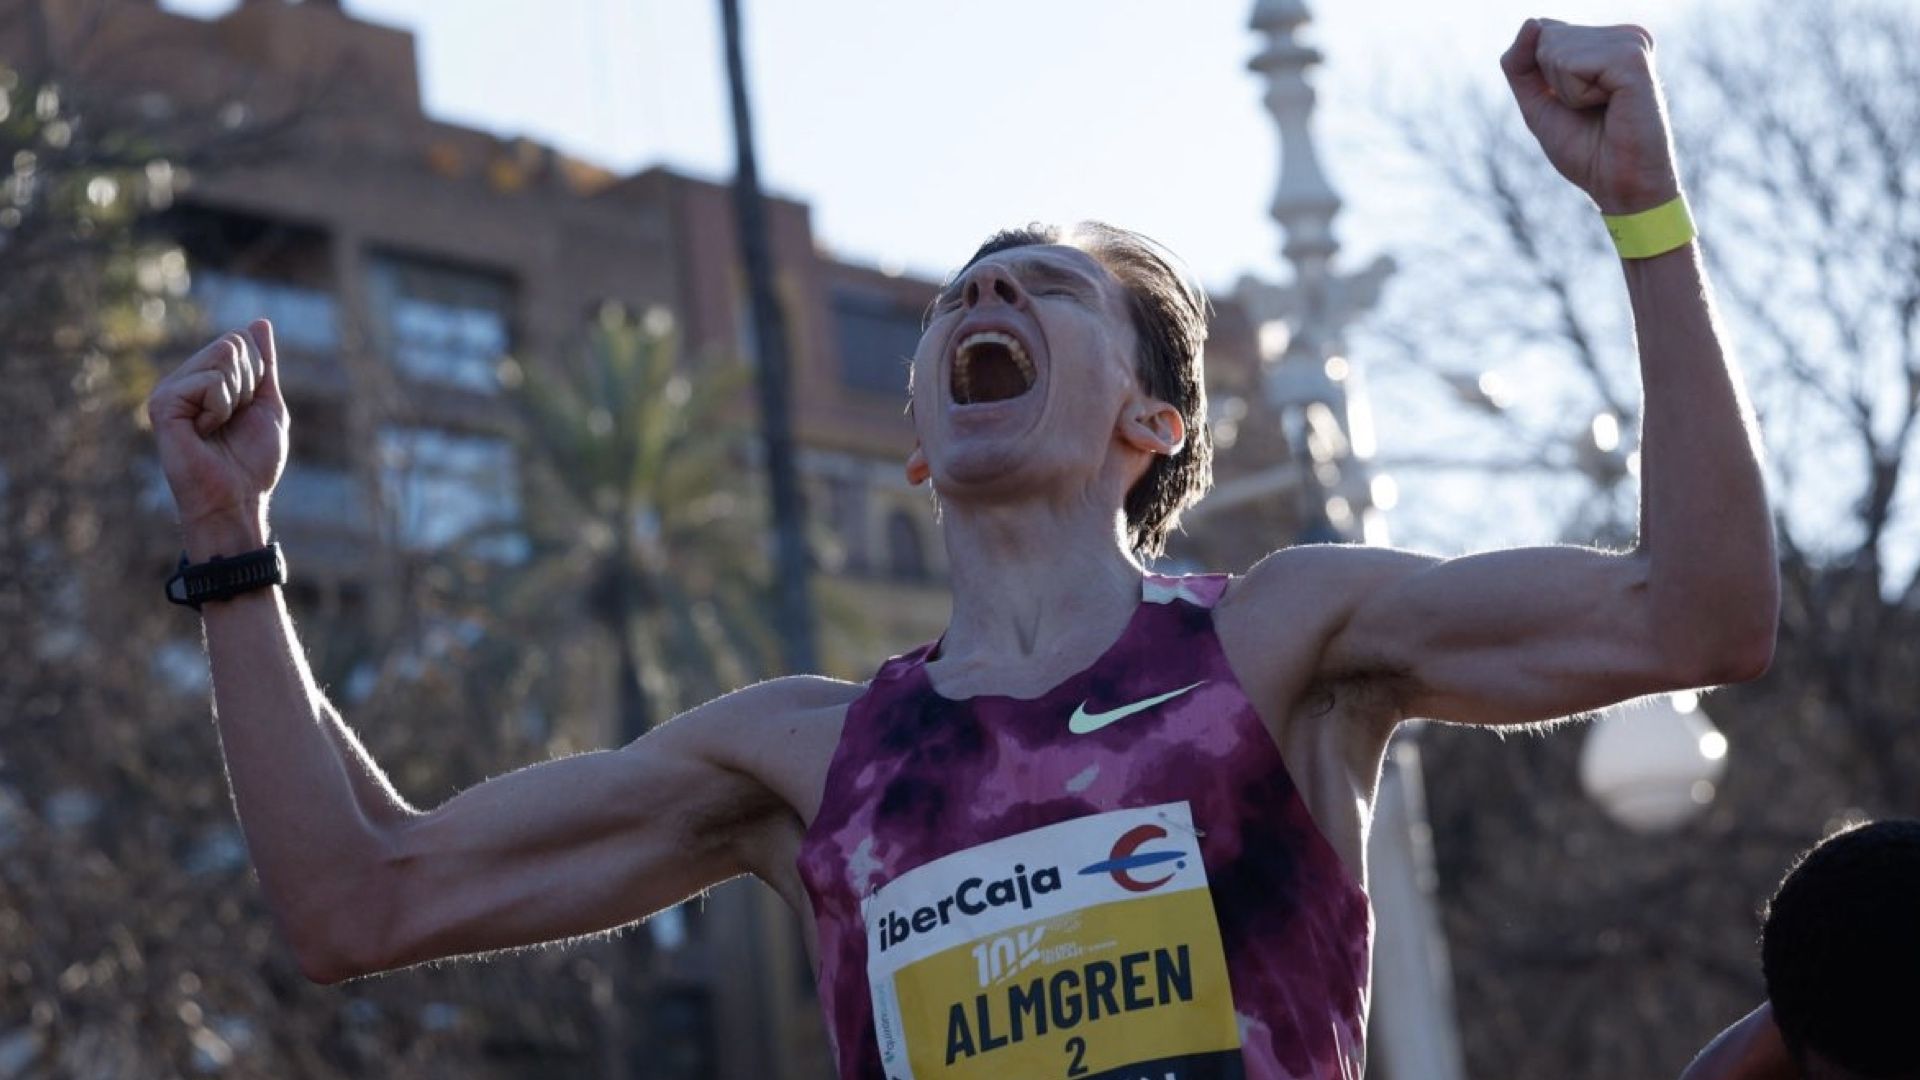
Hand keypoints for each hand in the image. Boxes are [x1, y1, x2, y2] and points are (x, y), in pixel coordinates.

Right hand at [147, 320, 288, 556]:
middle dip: (248, 383)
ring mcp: (169, 390)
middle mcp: (183, 380)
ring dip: (235, 397)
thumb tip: (258, 323)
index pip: (242, 341)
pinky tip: (204, 431)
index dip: (258, 375)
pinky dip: (220, 408)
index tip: (246, 410)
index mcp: (205, 378)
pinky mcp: (161, 403)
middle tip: (232, 420)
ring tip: (217, 426)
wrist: (237, 499)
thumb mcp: (267, 404)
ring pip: (223, 356)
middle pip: (233, 343)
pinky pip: (208, 382)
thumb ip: (263, 365)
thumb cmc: (252, 461)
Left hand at [1500, 18, 1679, 214]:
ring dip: (1565, 91)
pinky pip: (1571, 64)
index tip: (1574, 103)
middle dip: (1552, 83)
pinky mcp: (1633, 58)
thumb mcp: (1538, 103)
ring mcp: (1631, 42)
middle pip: (1545, 37)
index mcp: (1607, 41)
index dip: (1541, 75)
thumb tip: (1531, 22)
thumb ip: (1521, 64)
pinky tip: (1609, 106)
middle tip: (1589, 110)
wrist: (1619, 184)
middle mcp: (1623, 35)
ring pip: (1554, 49)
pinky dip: (1575, 94)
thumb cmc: (1585, 149)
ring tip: (1600, 109)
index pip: (1541, 31)